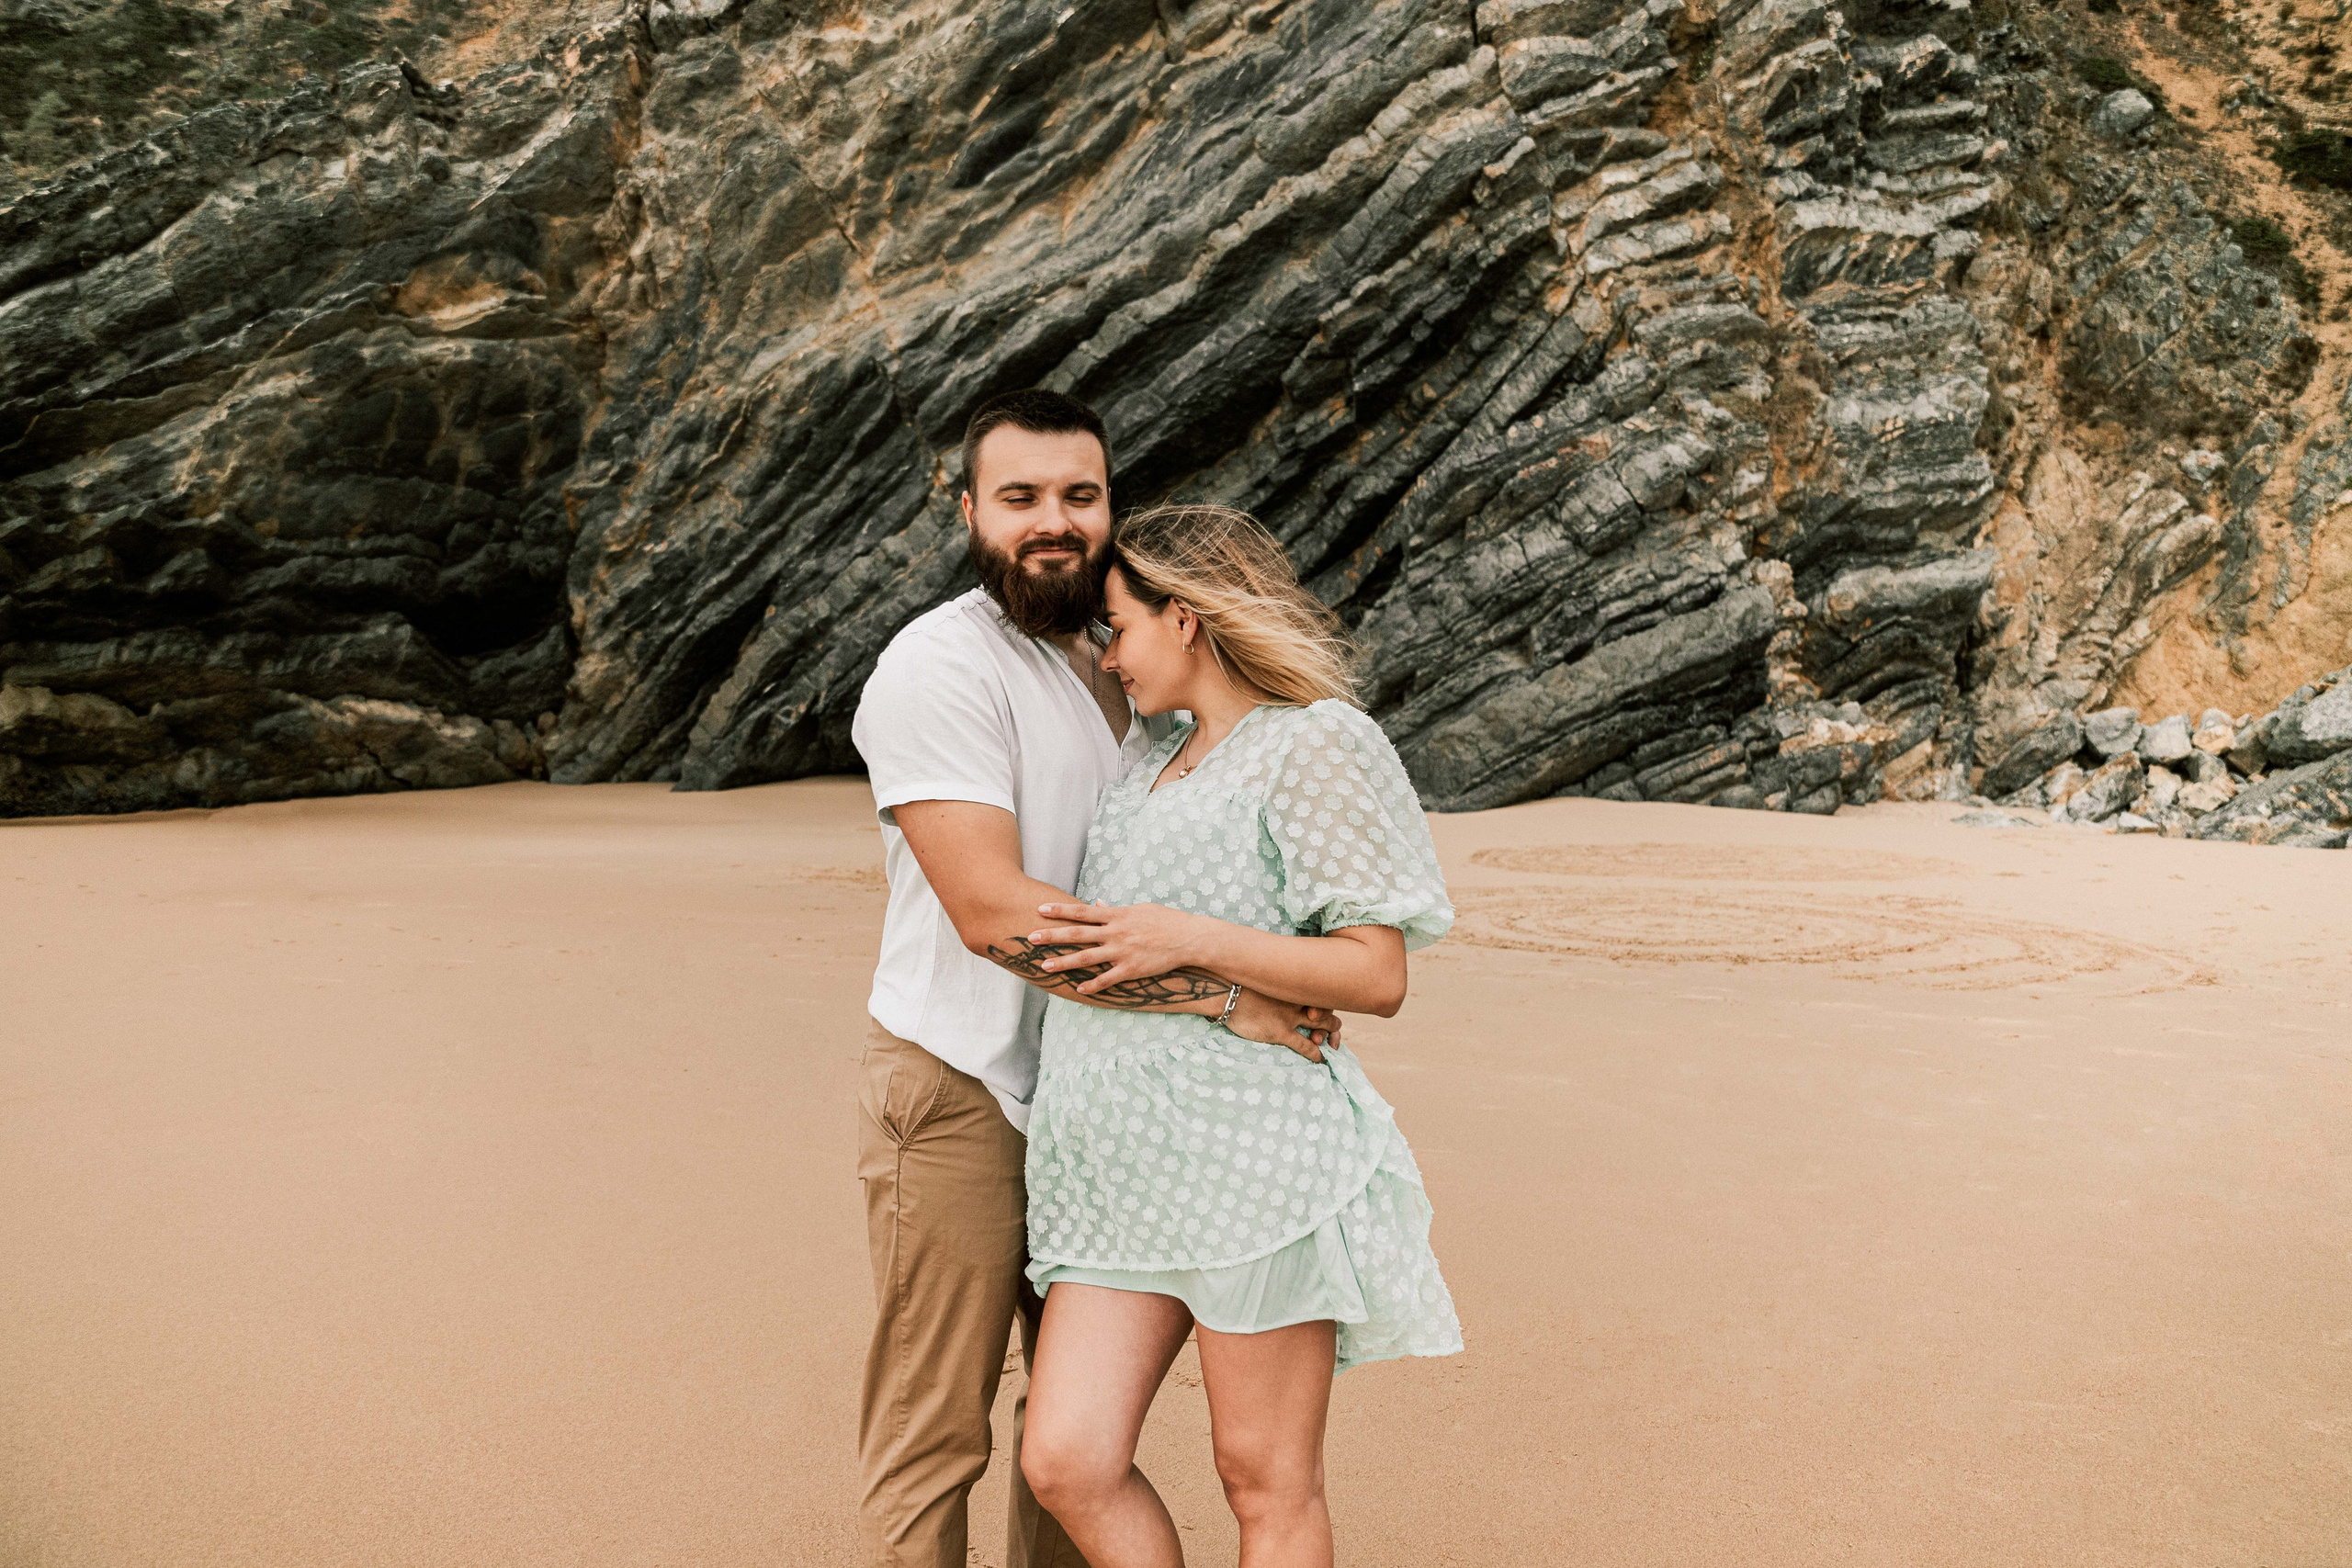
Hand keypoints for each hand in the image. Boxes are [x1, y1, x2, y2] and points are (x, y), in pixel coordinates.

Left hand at [1029, 901, 1211, 995]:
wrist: (1189, 938)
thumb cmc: (1166, 920)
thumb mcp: (1140, 909)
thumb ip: (1115, 909)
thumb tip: (1098, 904)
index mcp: (1116, 916)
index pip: (1082, 912)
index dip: (1060, 911)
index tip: (1039, 910)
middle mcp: (1115, 933)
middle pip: (1077, 934)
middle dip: (1052, 936)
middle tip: (1030, 937)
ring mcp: (1122, 952)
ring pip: (1086, 958)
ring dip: (1063, 962)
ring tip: (1043, 966)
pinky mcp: (1131, 970)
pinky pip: (1107, 979)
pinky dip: (1092, 985)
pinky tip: (1078, 989)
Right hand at [1221, 988, 1340, 1064]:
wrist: (1226, 992)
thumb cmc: (1240, 985)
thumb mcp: (1264, 978)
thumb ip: (1277, 985)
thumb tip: (1278, 986)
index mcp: (1294, 986)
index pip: (1322, 995)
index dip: (1328, 1007)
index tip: (1327, 1014)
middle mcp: (1298, 1000)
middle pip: (1328, 1011)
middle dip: (1334, 1024)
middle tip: (1333, 1033)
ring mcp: (1290, 1017)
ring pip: (1322, 1028)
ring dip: (1329, 1038)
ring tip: (1332, 1046)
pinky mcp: (1281, 1032)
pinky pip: (1306, 1046)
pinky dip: (1316, 1054)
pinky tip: (1321, 1059)